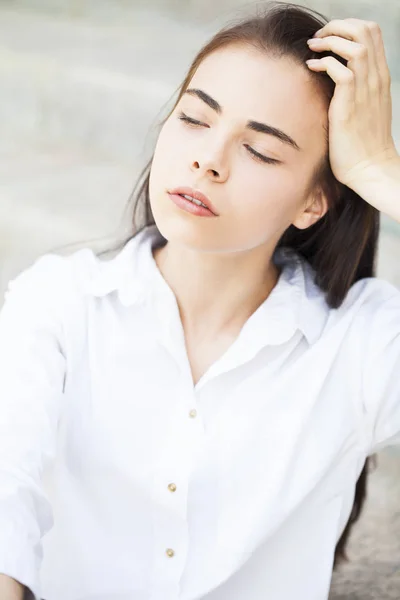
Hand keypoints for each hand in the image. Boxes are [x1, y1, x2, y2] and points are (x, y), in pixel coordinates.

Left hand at [306, 18, 398, 194]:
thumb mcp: (363, 109)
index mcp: (380, 76)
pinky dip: (323, 62)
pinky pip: (341, 69)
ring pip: (355, 44)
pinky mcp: (351, 103)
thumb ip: (355, 89)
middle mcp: (376, 78)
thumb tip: (334, 77)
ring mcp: (366, 89)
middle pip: (365, 30)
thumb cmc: (361, 144)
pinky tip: (311, 68)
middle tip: (317, 38)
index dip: (348, 26)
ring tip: (313, 49)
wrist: (369, 169)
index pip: (372, 33)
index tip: (328, 38)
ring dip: (330, 40)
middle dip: (338, 26)